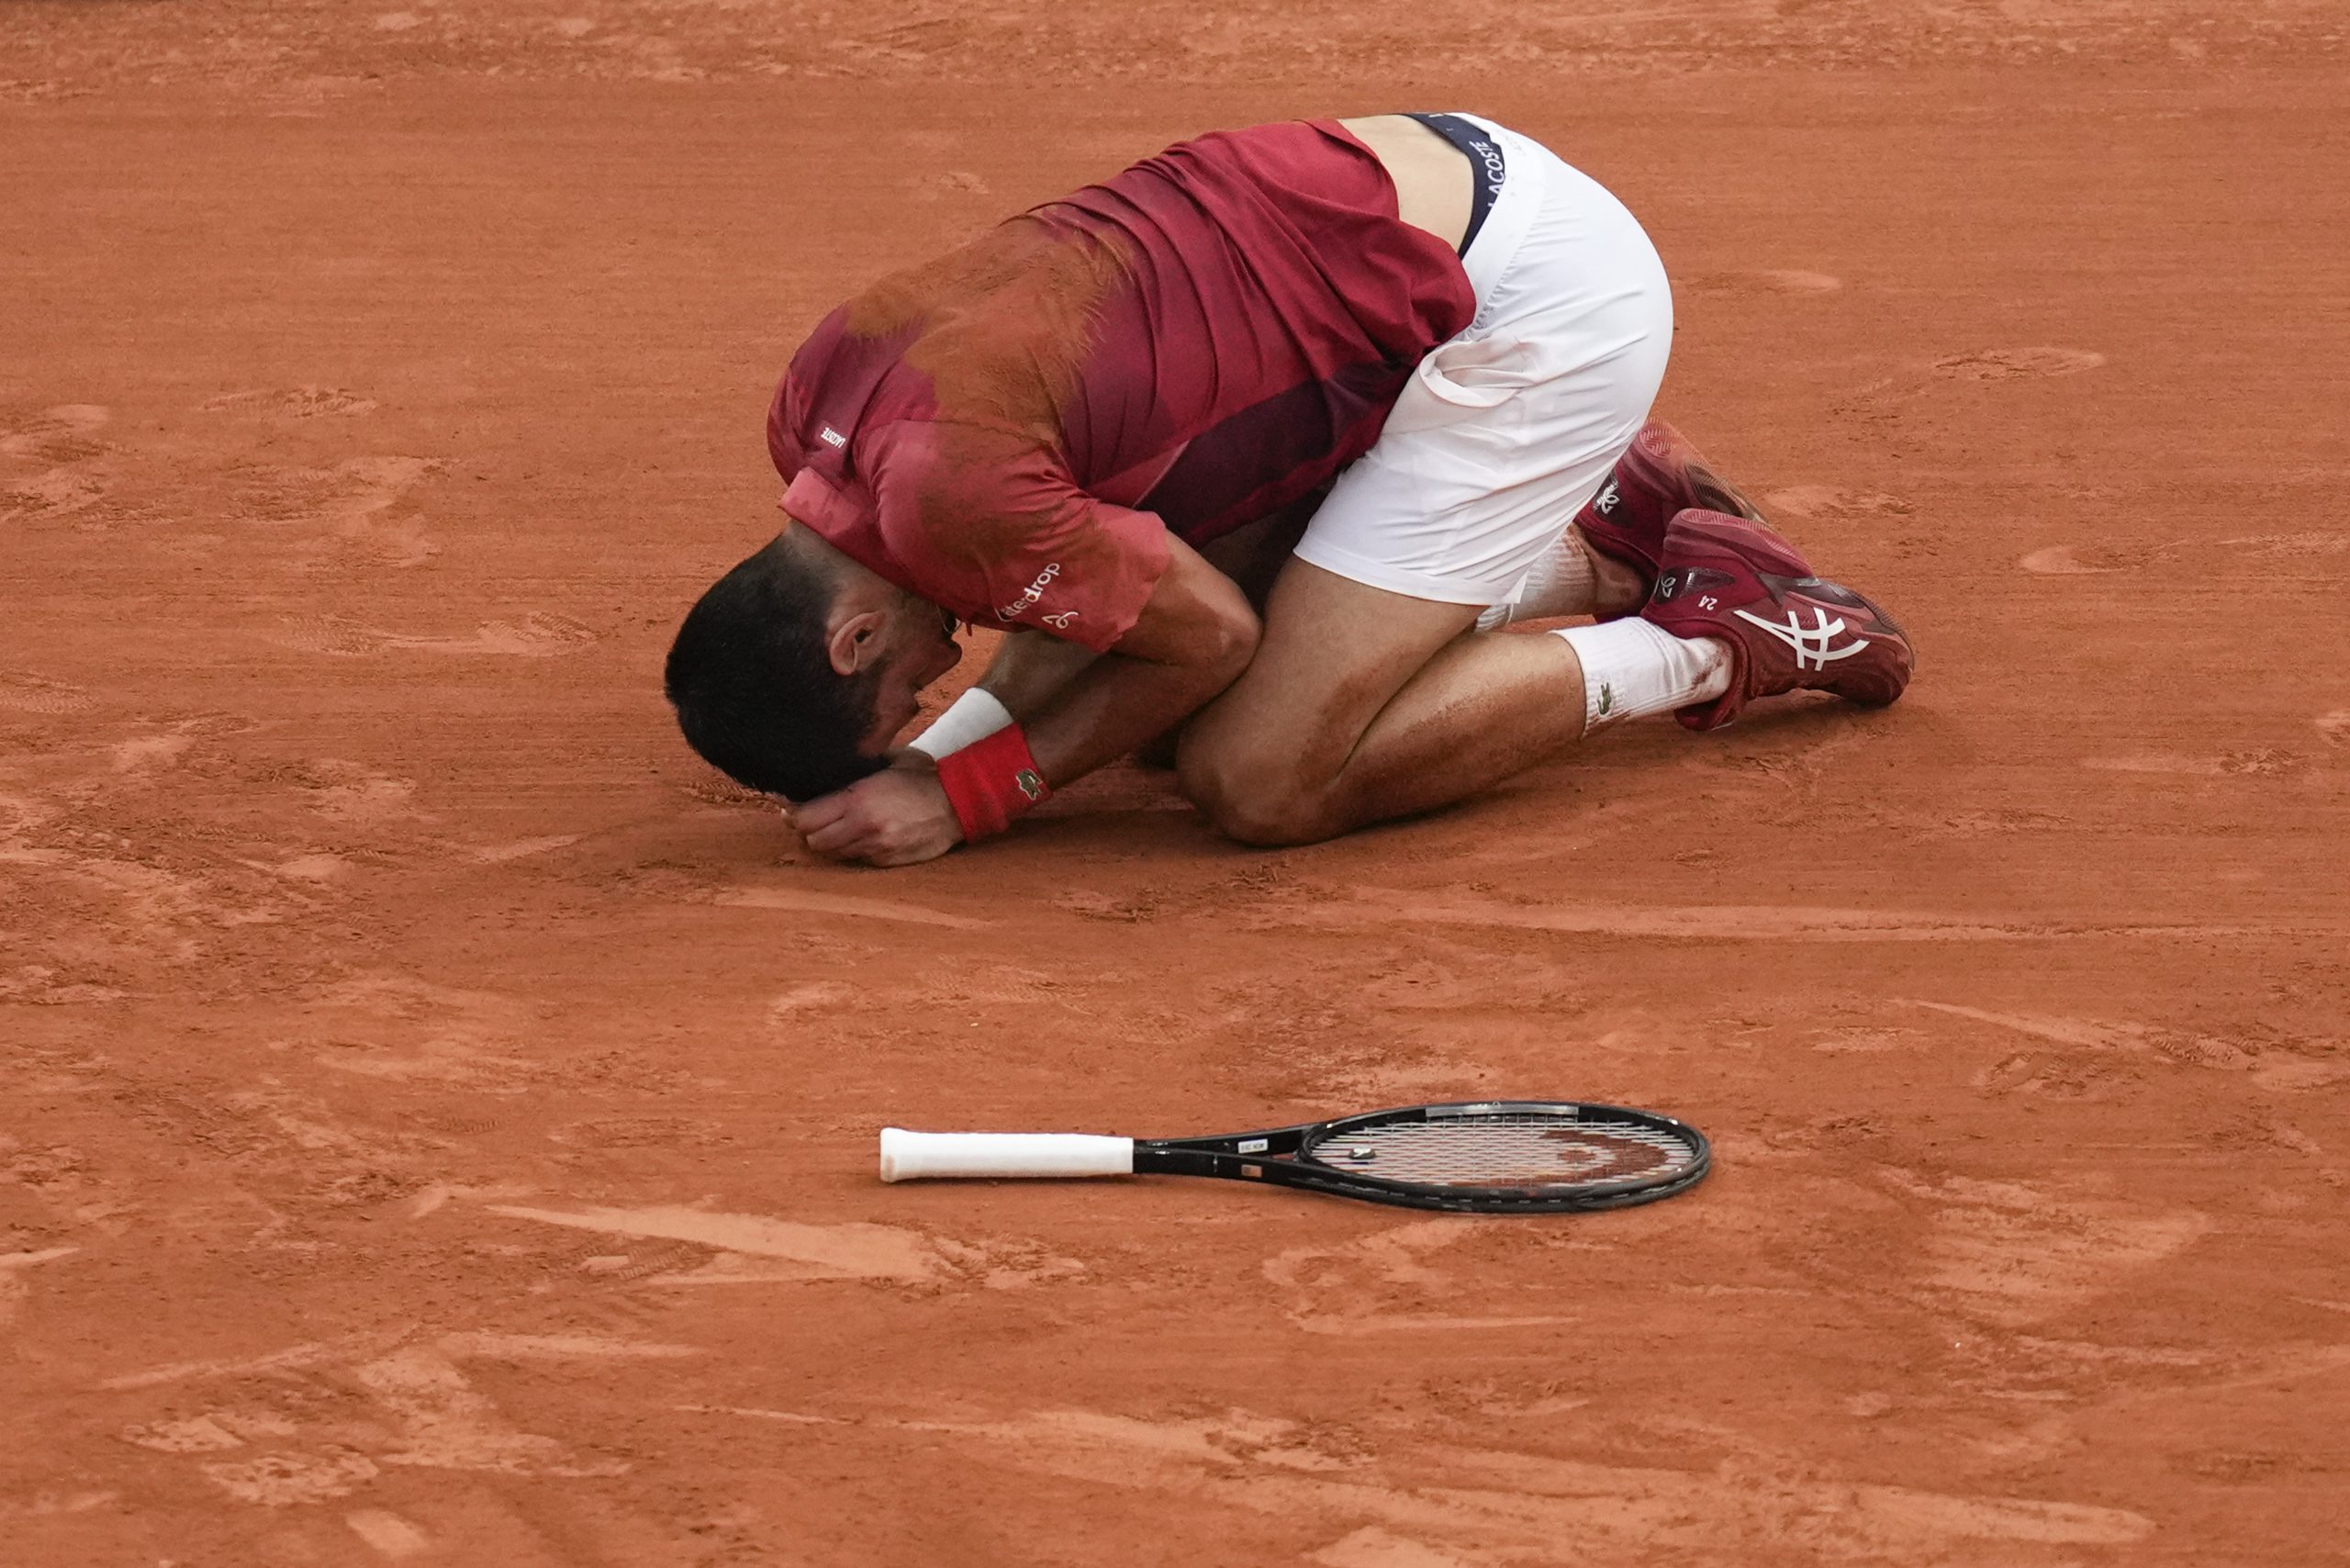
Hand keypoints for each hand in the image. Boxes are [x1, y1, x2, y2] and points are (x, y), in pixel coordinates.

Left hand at [792, 753, 964, 866]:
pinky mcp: (888, 861)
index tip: (789, 808)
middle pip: (813, 840)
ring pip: (833, 854)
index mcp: (858, 798)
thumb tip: (827, 768)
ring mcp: (876, 847)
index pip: (805, 818)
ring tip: (838, 828)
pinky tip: (864, 835)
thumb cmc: (923, 776)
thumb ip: (855, 768)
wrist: (960, 802)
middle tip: (811, 819)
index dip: (793, 814)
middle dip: (809, 830)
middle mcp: (863, 827)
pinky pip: (858, 859)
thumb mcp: (887, 761)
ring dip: (831, 842)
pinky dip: (854, 850)